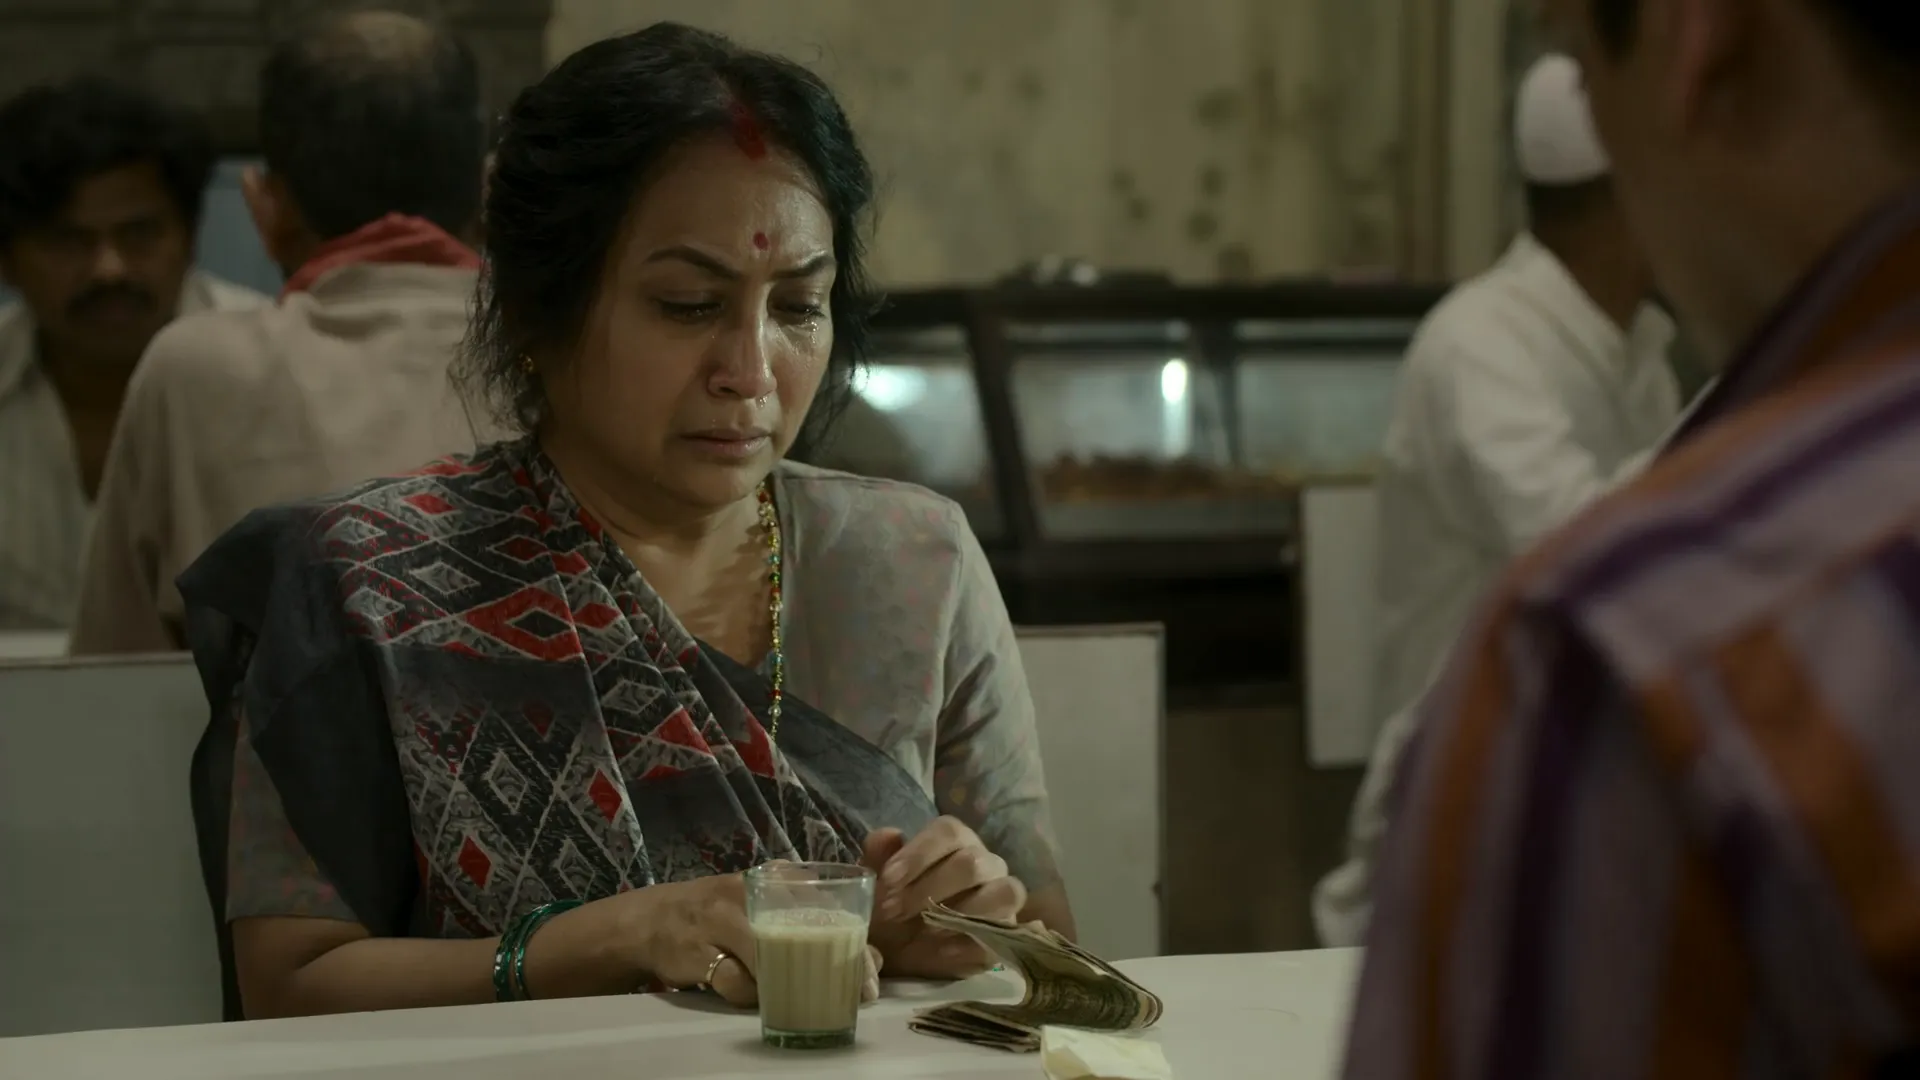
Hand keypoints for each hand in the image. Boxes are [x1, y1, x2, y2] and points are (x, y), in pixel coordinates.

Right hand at [625, 872, 882, 1007]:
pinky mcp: (699, 952)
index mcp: (773, 878)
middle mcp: (750, 892)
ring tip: (794, 996)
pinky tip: (749, 993)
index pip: (826, 905)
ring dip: (787, 987)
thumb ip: (808, 918)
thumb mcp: (764, 901)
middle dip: (835, 969)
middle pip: (806, 936)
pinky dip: (750, 996)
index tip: (872, 971)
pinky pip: (738, 984)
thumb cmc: (721, 914)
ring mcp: (722, 921)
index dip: (855, 941)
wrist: (651, 920)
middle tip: (855, 996)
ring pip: (771, 964)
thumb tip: (870, 957)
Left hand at [861, 817, 1027, 978]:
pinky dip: (971, 941)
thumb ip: (879, 856)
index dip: (919, 853)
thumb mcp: (877, 883)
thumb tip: (887, 835)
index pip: (949, 831)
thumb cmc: (894, 907)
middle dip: (929, 888)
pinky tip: (940, 950)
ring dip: (959, 912)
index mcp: (955, 841)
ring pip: (1004, 892)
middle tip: (894, 912)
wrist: (901, 952)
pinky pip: (1002, 931)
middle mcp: (985, 862)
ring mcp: (1002, 896)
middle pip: (972, 862)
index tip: (888, 879)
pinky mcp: (1006, 932)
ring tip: (924, 930)